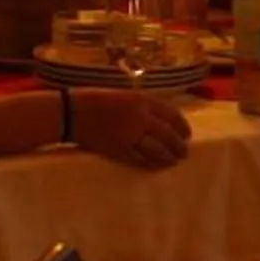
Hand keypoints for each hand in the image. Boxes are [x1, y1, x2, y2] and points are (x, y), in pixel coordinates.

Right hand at [67, 89, 191, 169]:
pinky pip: (141, 160)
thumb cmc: (95, 99)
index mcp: (142, 100)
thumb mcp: (124, 94)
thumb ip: (142, 106)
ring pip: (158, 150)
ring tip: (175, 161)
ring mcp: (130, 136)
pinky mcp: (119, 151)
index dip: (182, 127)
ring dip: (169, 157)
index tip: (187, 134)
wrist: (72, 113)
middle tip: (184, 152)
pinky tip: (157, 166)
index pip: (172, 115)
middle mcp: (140, 118)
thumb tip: (160, 120)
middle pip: (168, 135)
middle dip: (179, 146)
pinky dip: (151, 164)